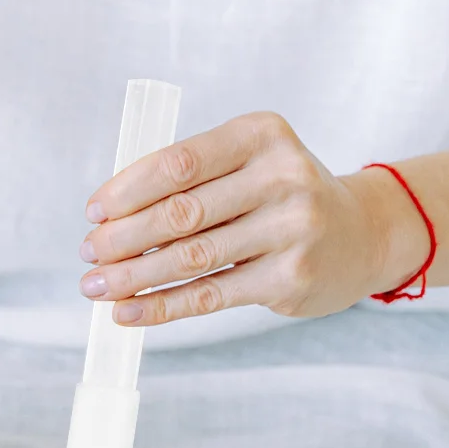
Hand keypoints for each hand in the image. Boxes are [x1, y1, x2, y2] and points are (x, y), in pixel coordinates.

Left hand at [78, 112, 431, 325]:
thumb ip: (189, 181)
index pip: (178, 162)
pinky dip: (161, 306)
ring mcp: (292, 229)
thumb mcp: (248, 164)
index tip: (93, 213)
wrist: (361, 234)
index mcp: (261, 134)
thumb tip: (108, 220)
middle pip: (180, 213)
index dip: (126, 190)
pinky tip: (127, 312)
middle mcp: (283, 176)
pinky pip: (209, 296)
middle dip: (122, 237)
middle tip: (88, 254)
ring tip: (97, 286)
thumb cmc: (280, 195)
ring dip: (133, 276)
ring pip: (190, 259)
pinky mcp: (289, 278)